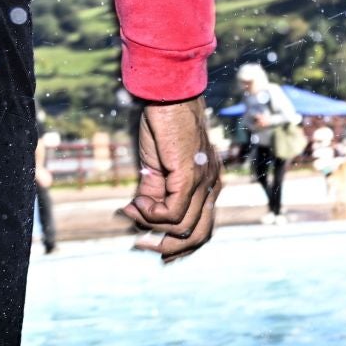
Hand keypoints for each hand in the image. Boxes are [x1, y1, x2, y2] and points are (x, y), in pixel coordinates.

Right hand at [119, 96, 222, 261]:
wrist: (166, 96)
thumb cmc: (163, 126)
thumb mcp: (158, 166)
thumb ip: (154, 193)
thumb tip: (139, 217)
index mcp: (210, 185)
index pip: (204, 229)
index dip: (181, 246)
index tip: (154, 249)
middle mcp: (212, 186)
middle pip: (198, 236)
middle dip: (168, 247)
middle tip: (140, 243)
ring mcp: (203, 182)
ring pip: (182, 227)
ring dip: (152, 226)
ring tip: (133, 211)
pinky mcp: (189, 175)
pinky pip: (171, 211)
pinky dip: (150, 213)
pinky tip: (136, 201)